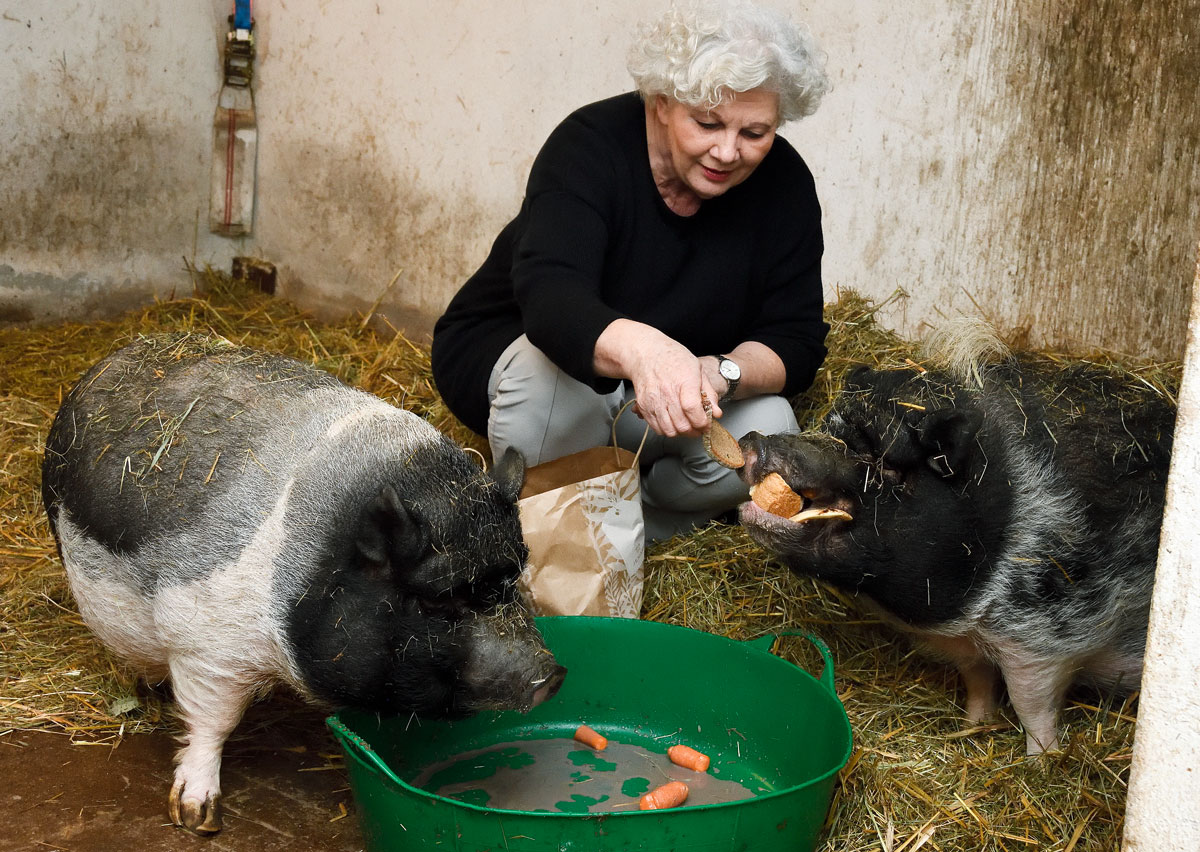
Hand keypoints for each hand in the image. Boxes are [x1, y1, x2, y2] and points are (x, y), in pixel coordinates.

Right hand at [594, 320, 720, 436]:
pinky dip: (666, 429)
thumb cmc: (673, 358)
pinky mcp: (643, 406)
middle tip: (698, 426)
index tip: (707, 423)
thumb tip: (716, 413)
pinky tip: (672, 421)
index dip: (702, 422)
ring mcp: (653, 400)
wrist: (646, 353)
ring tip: (685, 424)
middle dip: (694, 431)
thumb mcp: (698, 370)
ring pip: (669, 431)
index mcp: (684, 381)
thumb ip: (709, 393)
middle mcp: (667, 392)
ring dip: (680, 432)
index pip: (693, 410)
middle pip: (682, 425)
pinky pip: (656, 428)